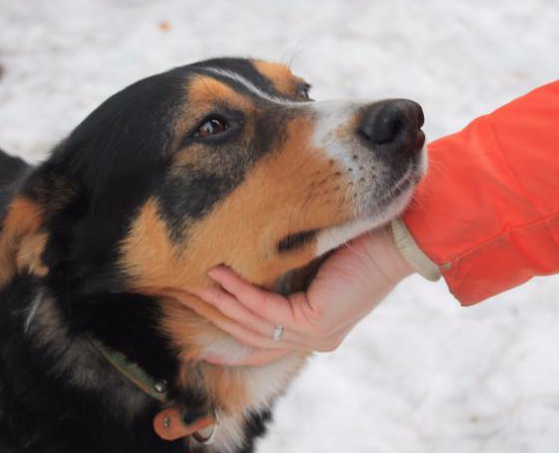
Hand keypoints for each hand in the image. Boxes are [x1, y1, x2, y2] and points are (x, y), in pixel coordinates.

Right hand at [188, 224, 413, 365]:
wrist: (397, 240)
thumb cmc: (357, 244)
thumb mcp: (312, 265)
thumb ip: (282, 275)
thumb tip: (241, 261)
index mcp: (312, 330)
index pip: (258, 337)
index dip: (224, 322)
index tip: (195, 300)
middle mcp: (312, 340)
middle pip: (248, 334)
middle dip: (213, 312)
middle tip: (183, 288)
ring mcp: (314, 336)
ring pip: (252, 324)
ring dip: (219, 302)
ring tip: (193, 279)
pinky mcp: (315, 323)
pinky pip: (265, 310)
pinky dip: (239, 291)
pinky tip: (219, 272)